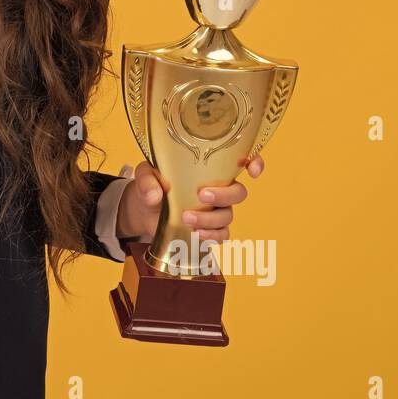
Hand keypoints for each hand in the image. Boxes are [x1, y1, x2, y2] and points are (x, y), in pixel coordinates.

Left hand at [116, 154, 265, 242]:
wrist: (143, 208)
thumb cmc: (152, 183)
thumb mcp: (145, 175)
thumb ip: (148, 180)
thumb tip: (156, 195)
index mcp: (209, 168)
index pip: (241, 161)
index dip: (254, 163)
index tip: (252, 169)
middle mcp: (218, 188)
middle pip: (238, 192)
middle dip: (223, 195)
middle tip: (202, 196)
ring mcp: (215, 211)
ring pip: (228, 216)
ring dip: (210, 219)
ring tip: (186, 218)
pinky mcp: (208, 230)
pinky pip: (221, 235)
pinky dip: (211, 237)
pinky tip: (196, 236)